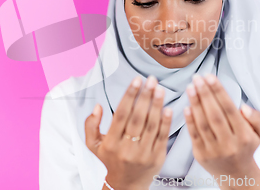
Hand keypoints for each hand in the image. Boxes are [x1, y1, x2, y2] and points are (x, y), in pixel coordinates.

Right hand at [85, 75, 171, 189]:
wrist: (125, 185)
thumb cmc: (110, 160)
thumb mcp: (93, 145)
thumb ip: (91, 125)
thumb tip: (97, 106)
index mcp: (111, 142)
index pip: (121, 114)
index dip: (129, 95)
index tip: (136, 80)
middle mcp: (127, 148)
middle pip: (137, 118)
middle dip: (145, 96)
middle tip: (152, 80)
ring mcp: (143, 154)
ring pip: (151, 125)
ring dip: (157, 105)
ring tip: (160, 89)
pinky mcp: (157, 158)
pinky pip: (162, 137)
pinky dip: (166, 122)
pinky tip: (169, 108)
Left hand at [184, 73, 259, 189]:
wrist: (236, 175)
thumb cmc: (245, 147)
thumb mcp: (259, 134)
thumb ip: (256, 119)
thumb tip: (243, 107)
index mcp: (244, 136)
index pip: (229, 109)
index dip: (219, 92)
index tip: (210, 77)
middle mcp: (229, 144)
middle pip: (215, 115)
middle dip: (205, 94)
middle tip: (197, 78)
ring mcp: (214, 150)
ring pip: (203, 124)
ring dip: (195, 103)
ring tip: (190, 87)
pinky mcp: (201, 155)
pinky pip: (194, 135)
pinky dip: (190, 120)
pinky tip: (186, 106)